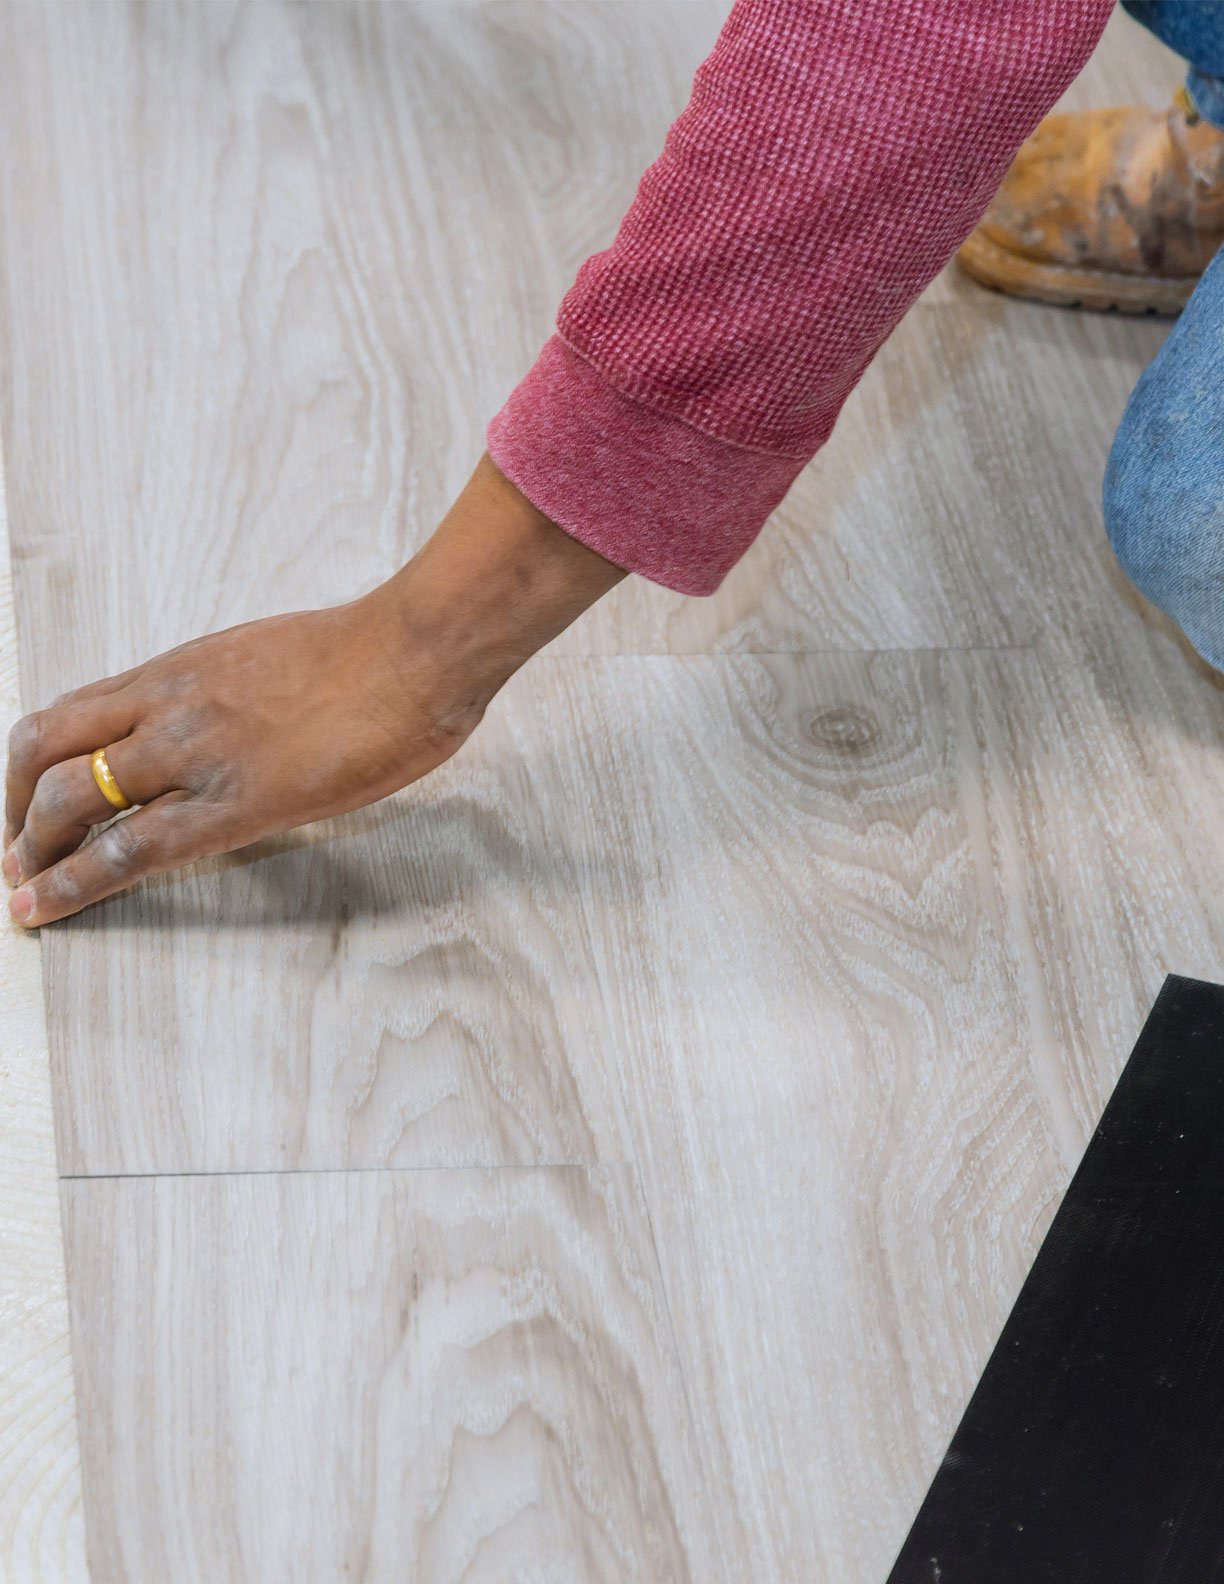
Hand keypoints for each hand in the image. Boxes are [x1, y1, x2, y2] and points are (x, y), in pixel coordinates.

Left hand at [3, 455, 623, 925]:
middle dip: (17, 804)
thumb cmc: (372, 652)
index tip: (25, 795)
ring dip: (34, 848)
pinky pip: (129, 850)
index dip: (36, 759)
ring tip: (24, 885)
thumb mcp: (278, 658)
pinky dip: (71, 884)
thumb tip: (237, 727)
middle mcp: (170, 705)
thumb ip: (238, 693)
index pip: (77, 709)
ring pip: (71, 799)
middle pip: (48, 748)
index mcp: (183, 668)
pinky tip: (45, 907)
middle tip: (15, 846)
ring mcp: (194, 754)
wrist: (417, 652)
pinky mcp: (231, 806)